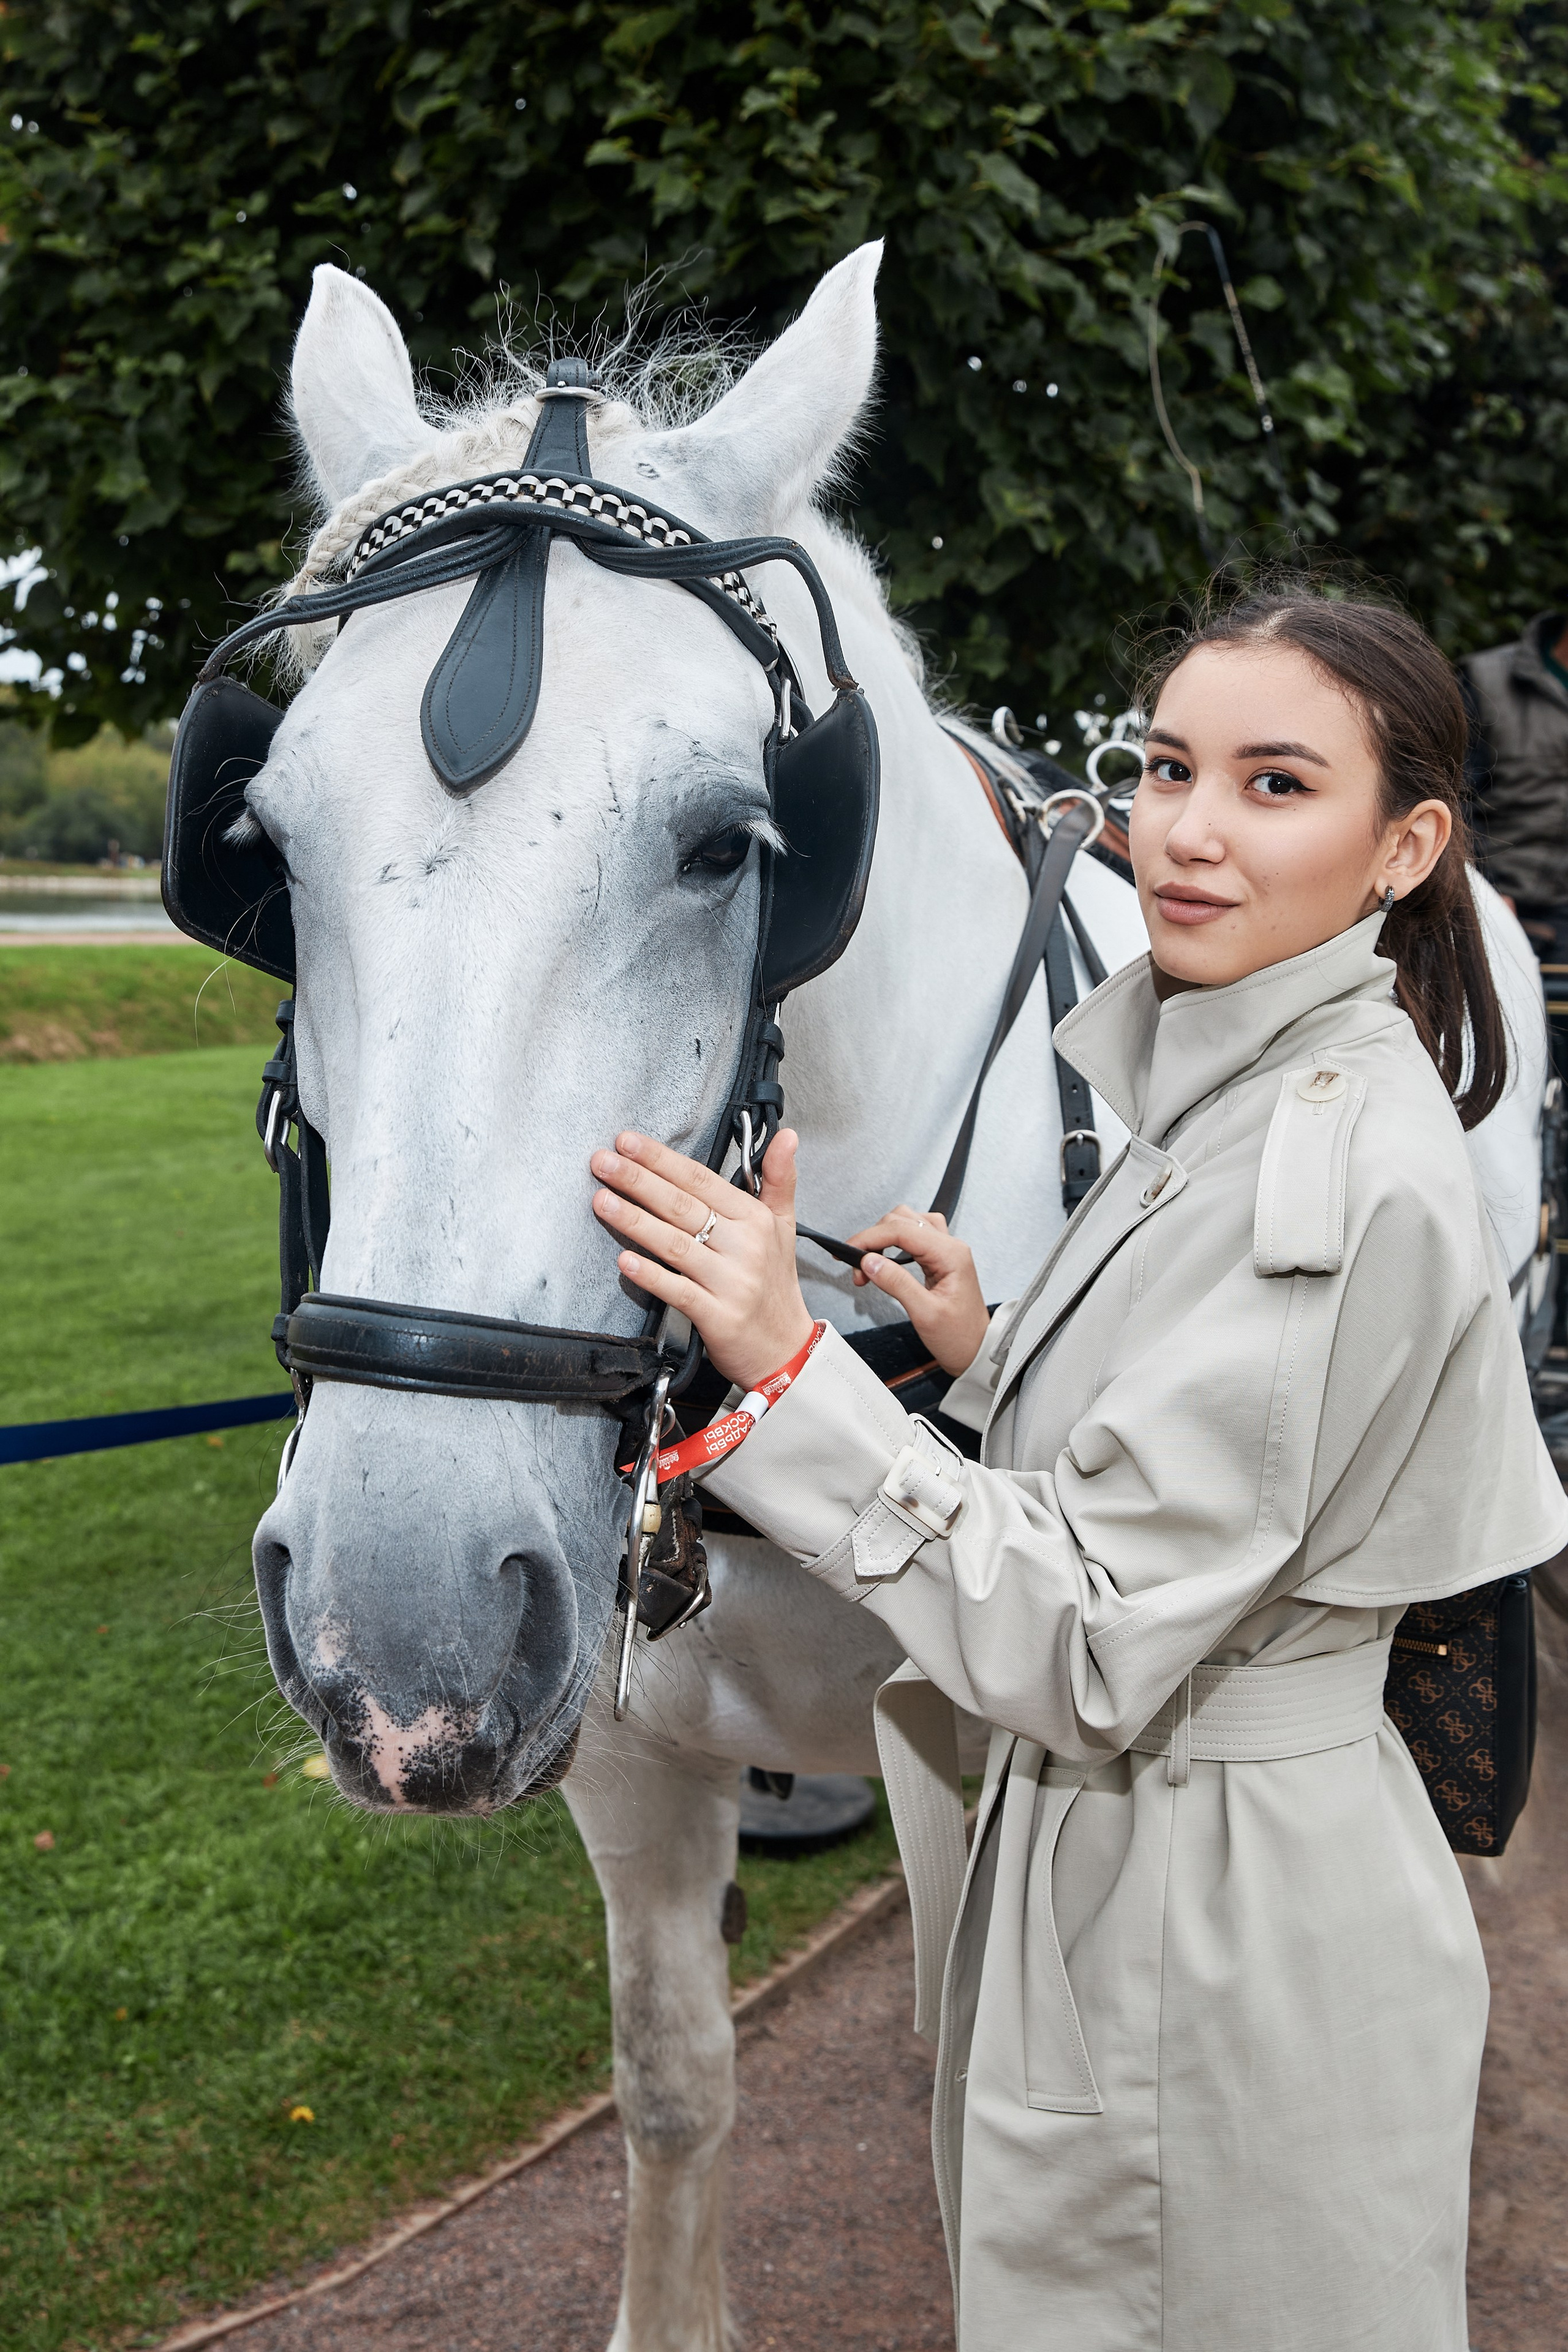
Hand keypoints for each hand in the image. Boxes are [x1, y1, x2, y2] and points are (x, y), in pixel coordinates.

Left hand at [590, 1129, 814, 1391]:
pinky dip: (650, 1276)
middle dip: (639, 1181)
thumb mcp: (785, 1226)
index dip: (662, 1160)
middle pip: (683, 1207)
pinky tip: (624, 1260)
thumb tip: (787, 1135)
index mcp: (756, 1220)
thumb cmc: (775, 1284)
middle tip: (603, 1162)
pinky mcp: (718, 1316)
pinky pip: (678, 1291)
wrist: (786, 1349)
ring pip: (676, 1245)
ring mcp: (732, 1283)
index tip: (628, 1142)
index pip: (702, 1180)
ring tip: (602, 1200)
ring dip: (635, 1221)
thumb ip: (780, 1179)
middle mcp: (745, 1247)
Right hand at [846, 1208, 988, 1376]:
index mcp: (950, 1254)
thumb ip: (896, 1283)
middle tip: (857, 1269)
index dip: (870, 1238)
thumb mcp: (924, 1314)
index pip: (901, 1230)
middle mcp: (950, 1246)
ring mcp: (946, 1251)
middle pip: (902, 1220)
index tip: (848, 1252)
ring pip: (907, 1224)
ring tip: (868, 1265)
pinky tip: (884, 1260)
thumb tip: (868, 1261)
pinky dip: (893, 1243)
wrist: (977, 1351)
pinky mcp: (940, 1259)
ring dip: (882, 1238)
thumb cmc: (958, 1337)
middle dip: (873, 1239)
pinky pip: (913, 1237)